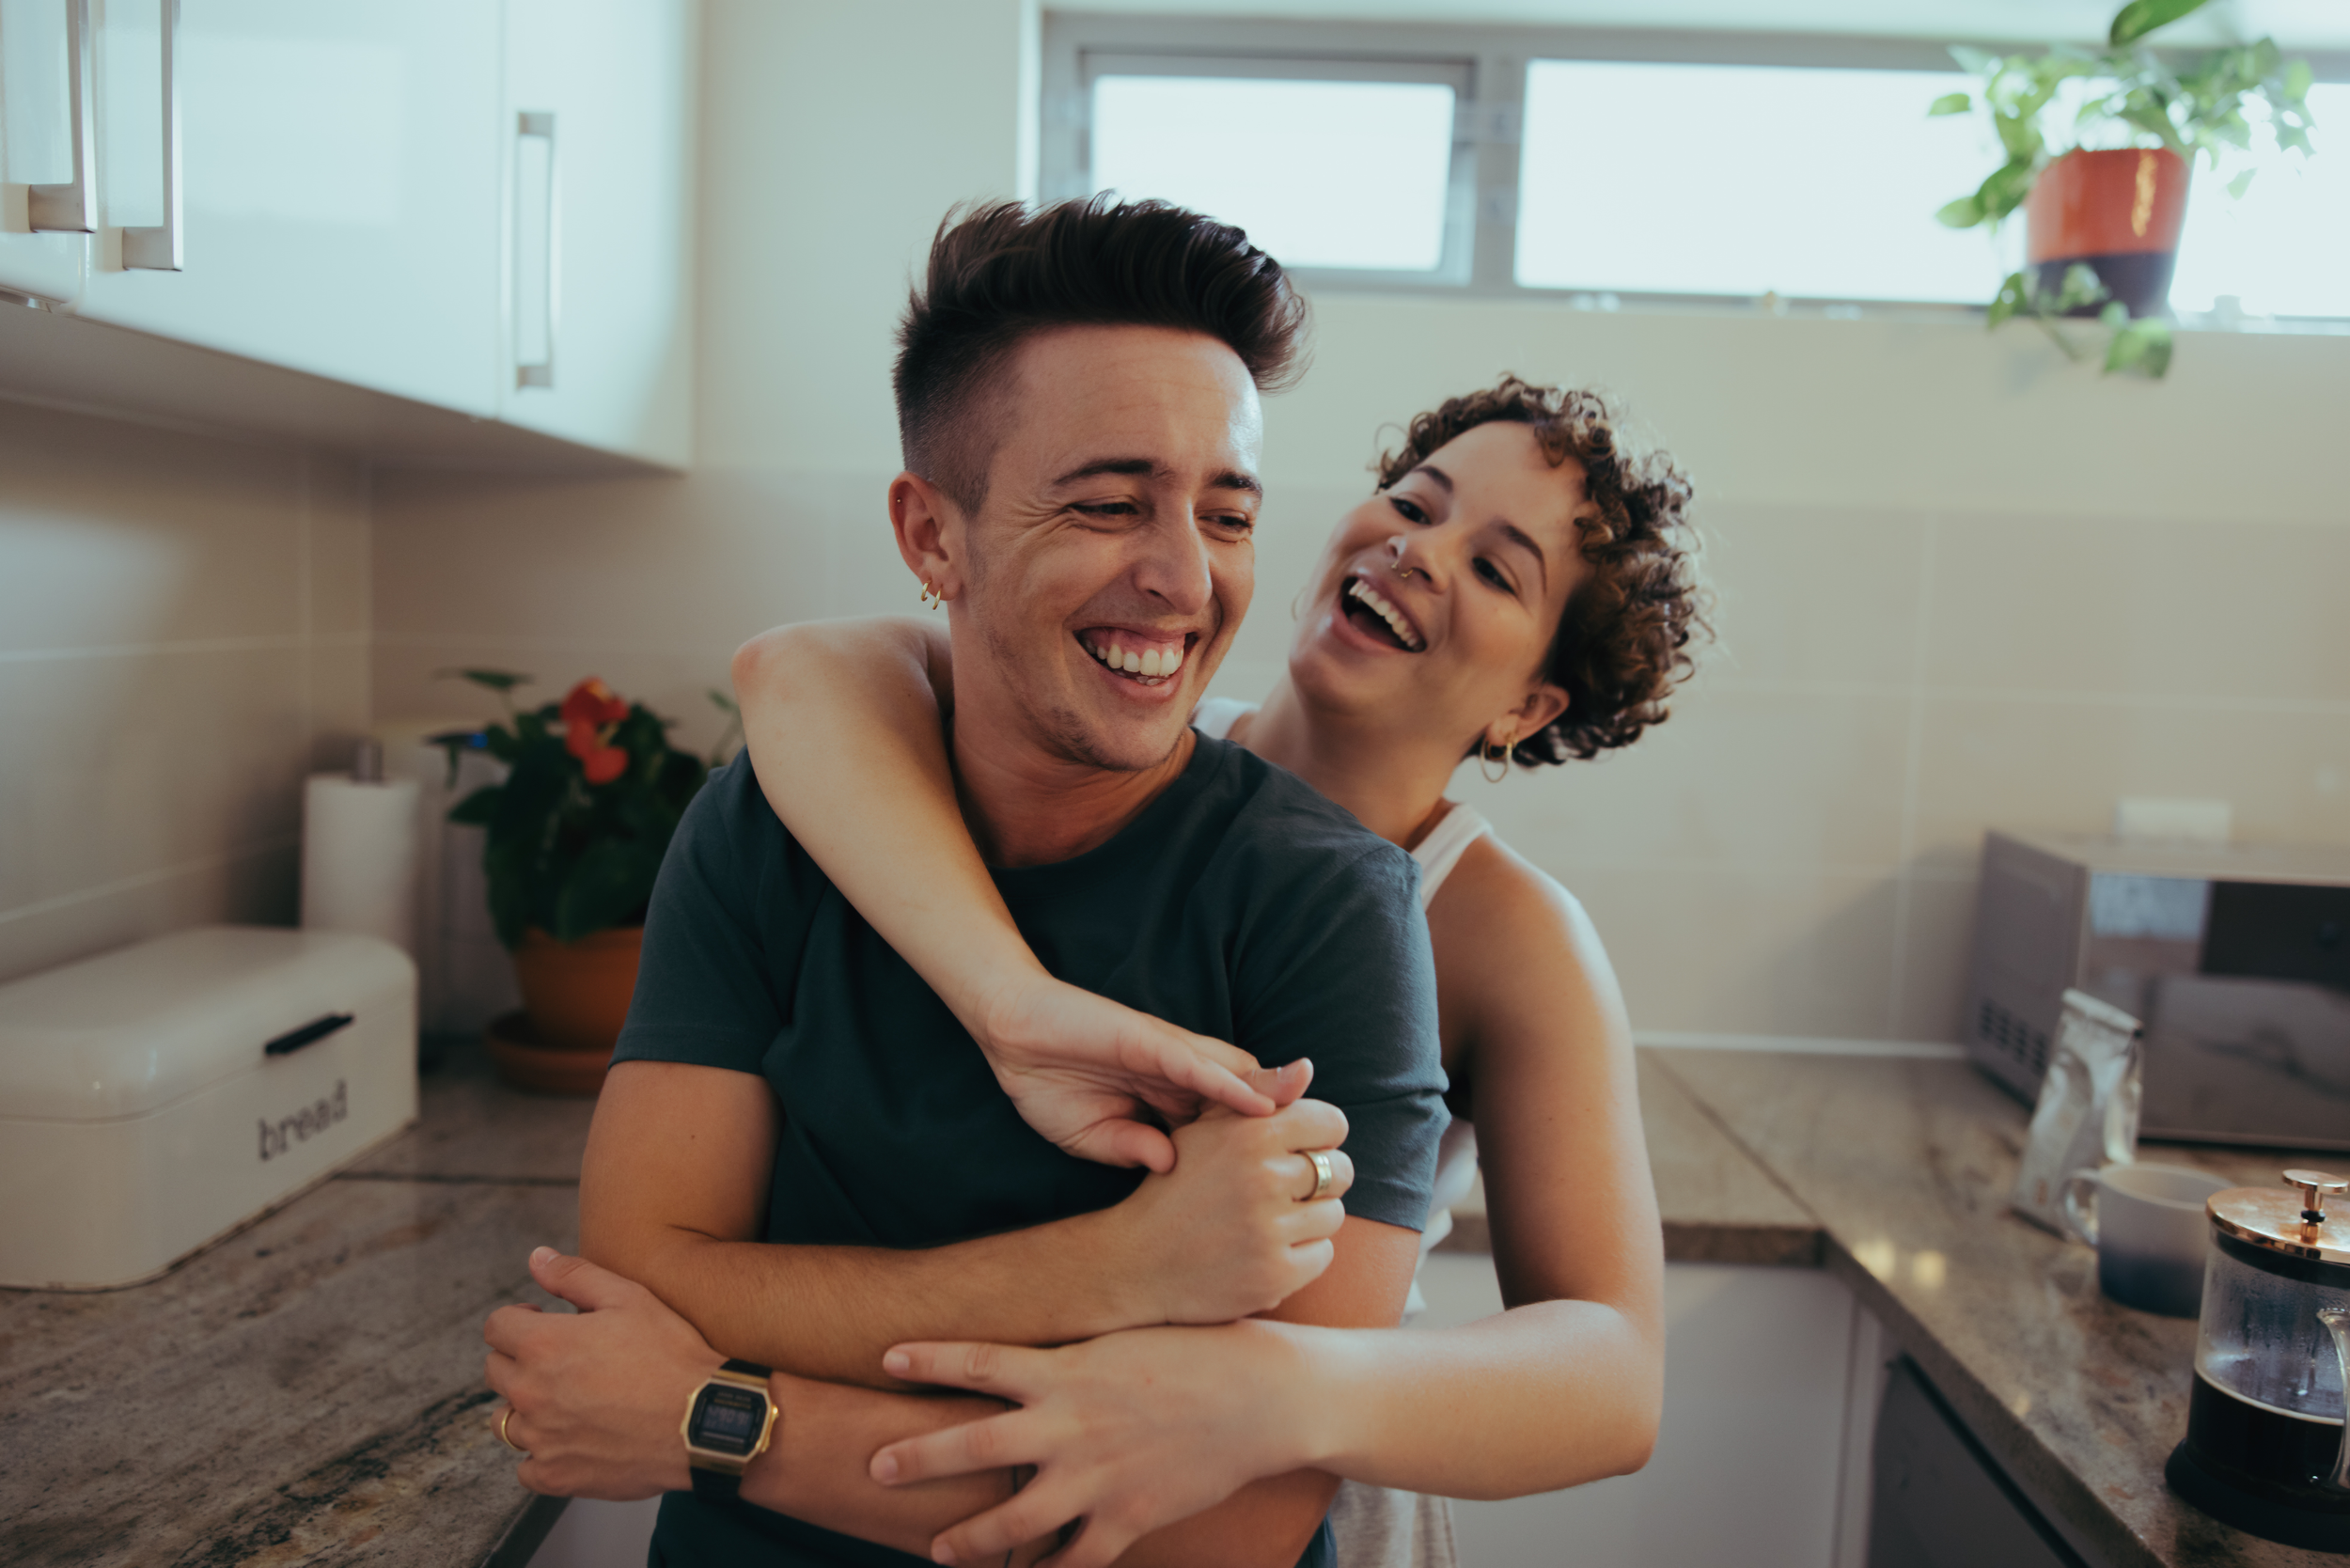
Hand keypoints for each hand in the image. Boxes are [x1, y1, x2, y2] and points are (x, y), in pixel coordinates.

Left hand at [483, 1247, 721, 1498]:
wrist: (701, 1422)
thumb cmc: (670, 1357)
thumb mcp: (630, 1298)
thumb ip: (575, 1276)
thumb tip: (537, 1258)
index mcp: (543, 1344)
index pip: (496, 1327)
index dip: (517, 1319)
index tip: (541, 1321)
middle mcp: (531, 1392)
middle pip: (495, 1372)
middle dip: (519, 1359)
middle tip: (559, 1359)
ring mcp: (540, 1438)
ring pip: (505, 1421)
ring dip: (526, 1408)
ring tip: (566, 1401)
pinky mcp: (556, 1474)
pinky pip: (526, 1467)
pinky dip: (542, 1454)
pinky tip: (572, 1440)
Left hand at [870, 1322, 1317, 1567]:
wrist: (1264, 1398)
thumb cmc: (1202, 1352)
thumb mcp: (1131, 1334)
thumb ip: (1078, 1350)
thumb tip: (1039, 1342)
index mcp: (1070, 1370)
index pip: (981, 1360)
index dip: (930, 1358)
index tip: (886, 1355)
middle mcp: (1071, 1425)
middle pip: (974, 1443)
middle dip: (919, 1457)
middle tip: (876, 1466)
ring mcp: (1096, 1478)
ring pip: (1013, 1520)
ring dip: (968, 1537)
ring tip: (939, 1549)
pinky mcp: (1128, 1518)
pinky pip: (1075, 1562)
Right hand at [977, 973, 1305, 1172]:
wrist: (1011, 1037)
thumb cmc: (1047, 1083)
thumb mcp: (1095, 1134)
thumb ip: (1133, 1148)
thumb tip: (1171, 1167)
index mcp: (1169, 1097)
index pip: (1228, 1123)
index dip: (1263, 1148)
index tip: (1293, 1183)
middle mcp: (1179, 1074)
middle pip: (1246, 1098)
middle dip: (1289, 1123)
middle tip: (1329, 1154)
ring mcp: (1167, 1057)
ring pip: (1235, 1077)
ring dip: (1276, 1099)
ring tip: (1317, 1125)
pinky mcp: (1147, 1042)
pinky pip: (1197, 1065)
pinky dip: (1230, 1086)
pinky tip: (1259, 1107)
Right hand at [1104, 1086, 1354, 1325]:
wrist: (1137, 1261)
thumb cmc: (1176, 1187)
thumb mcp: (1205, 1130)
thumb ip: (1258, 1098)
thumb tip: (1307, 1066)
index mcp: (1250, 1133)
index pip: (1332, 1123)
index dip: (1321, 1137)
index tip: (1301, 1151)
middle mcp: (1263, 1177)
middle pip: (1340, 1170)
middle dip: (1320, 1179)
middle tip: (1286, 1192)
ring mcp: (1269, 1230)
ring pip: (1333, 1214)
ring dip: (1309, 1220)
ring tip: (1270, 1222)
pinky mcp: (1275, 1274)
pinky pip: (1322, 1255)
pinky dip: (1301, 1256)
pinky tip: (1266, 1251)